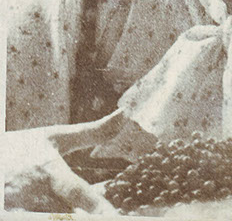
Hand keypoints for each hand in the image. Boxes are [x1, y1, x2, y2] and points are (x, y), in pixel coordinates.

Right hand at [2, 111, 124, 213]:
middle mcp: (37, 195)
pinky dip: (54, 217)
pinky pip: (41, 220)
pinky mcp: (15, 218)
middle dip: (88, 216)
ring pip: (55, 219)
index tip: (114, 215)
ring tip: (80, 209)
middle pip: (69, 216)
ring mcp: (23, 211)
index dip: (96, 206)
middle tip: (109, 215)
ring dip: (68, 216)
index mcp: (50, 172)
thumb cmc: (24, 149)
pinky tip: (62, 210)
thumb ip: (94, 131)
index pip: (76, 192)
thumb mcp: (56, 138)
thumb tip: (124, 113)